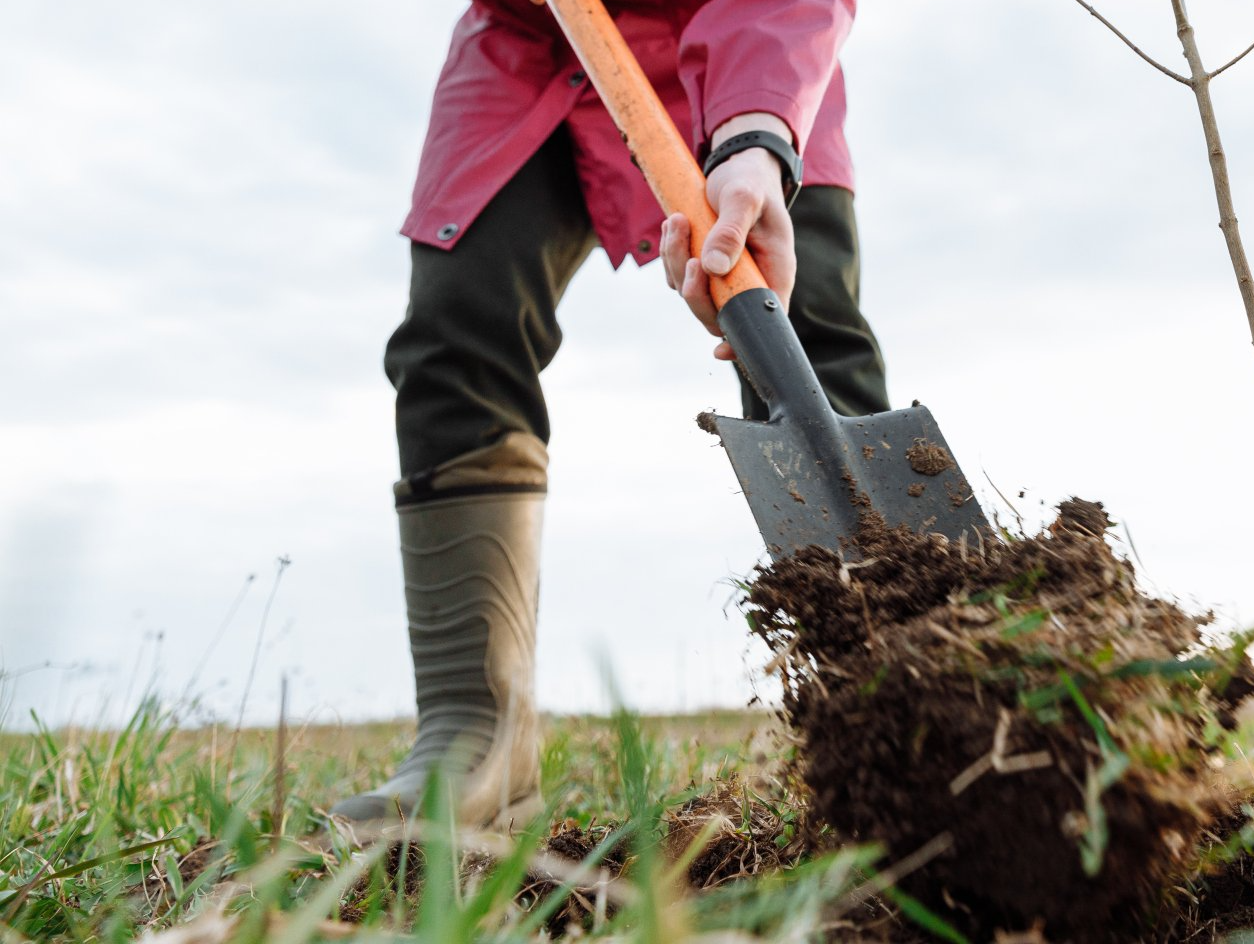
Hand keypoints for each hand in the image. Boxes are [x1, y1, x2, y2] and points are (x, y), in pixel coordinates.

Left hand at [660, 113, 796, 360]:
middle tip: (686, 250)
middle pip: (717, 314)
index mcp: (774, 273)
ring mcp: (724, 278)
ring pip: (692, 293)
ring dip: (676, 260)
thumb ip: (731, 230)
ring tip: (677, 220)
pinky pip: (678, 276)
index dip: (743, 340)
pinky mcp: (704, 269)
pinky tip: (675, 224)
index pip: (765, 320)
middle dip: (694, 288)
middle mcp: (749, 282)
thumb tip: (712, 268)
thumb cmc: (750, 182)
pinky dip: (671, 253)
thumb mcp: (745, 197)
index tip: (721, 349)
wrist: (739, 166)